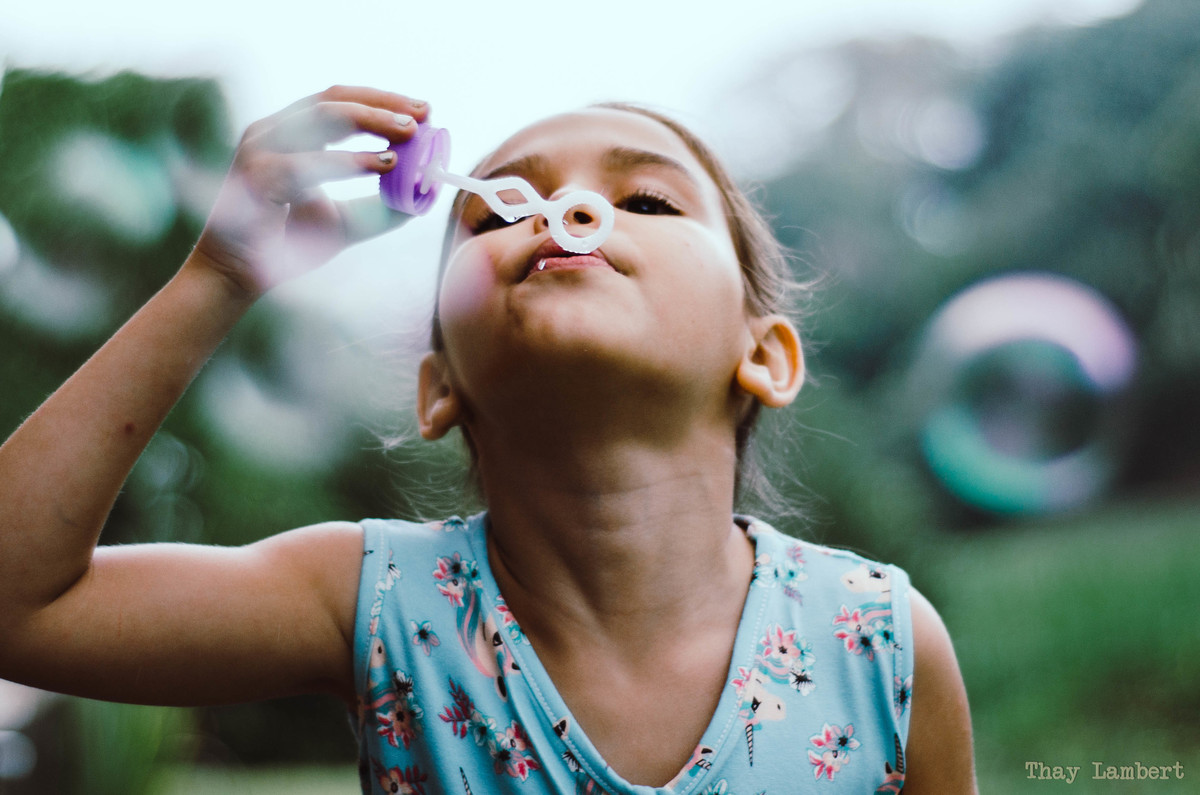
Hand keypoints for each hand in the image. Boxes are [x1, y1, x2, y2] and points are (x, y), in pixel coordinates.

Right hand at [192, 86, 427, 295]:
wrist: (238, 276)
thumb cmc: (289, 244)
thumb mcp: (347, 221)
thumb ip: (382, 207)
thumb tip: (425, 197)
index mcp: (286, 133)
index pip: (337, 100)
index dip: (381, 99)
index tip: (423, 109)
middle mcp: (269, 132)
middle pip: (332, 99)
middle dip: (383, 104)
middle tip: (423, 114)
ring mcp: (259, 150)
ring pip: (322, 118)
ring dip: (372, 122)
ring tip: (409, 134)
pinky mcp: (257, 177)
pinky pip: (309, 163)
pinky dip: (351, 162)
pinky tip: (386, 165)